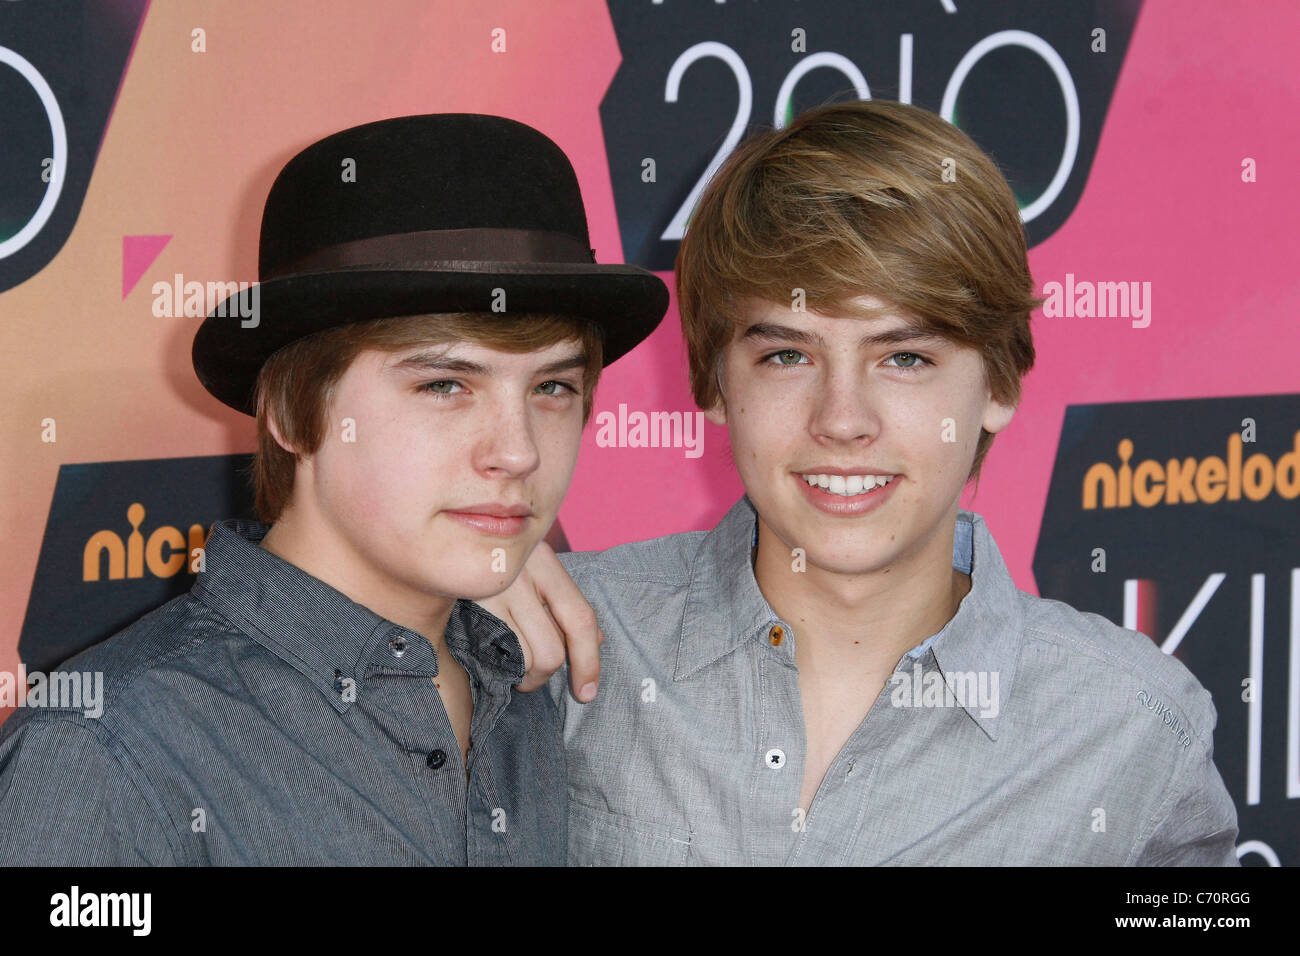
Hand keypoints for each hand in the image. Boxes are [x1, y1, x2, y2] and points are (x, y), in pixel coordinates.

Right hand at [476, 540, 603, 699]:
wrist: (435, 544)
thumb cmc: (491, 566)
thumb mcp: (533, 572)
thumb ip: (565, 605)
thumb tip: (598, 640)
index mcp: (543, 559)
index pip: (580, 619)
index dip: (589, 662)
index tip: (587, 692)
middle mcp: (519, 572)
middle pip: (552, 652)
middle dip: (543, 675)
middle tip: (530, 672)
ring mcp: (488, 592)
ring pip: (522, 660)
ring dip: (518, 674)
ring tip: (506, 660)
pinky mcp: (460, 610)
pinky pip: (490, 658)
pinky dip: (495, 667)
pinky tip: (488, 654)